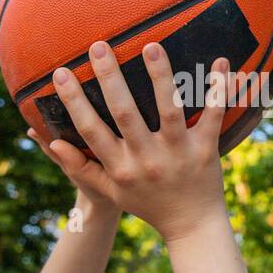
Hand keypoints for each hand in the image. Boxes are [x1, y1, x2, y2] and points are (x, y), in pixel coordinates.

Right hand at [38, 40, 229, 242]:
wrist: (191, 227)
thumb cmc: (147, 203)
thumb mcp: (109, 191)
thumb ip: (80, 166)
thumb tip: (51, 139)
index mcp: (121, 168)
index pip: (91, 130)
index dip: (74, 102)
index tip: (60, 72)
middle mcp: (147, 159)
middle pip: (125, 114)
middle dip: (110, 79)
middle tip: (99, 46)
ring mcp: (178, 154)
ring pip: (169, 111)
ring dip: (161, 78)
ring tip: (151, 46)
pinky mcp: (206, 151)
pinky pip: (214, 117)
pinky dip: (219, 89)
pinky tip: (221, 60)